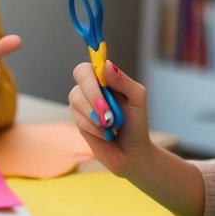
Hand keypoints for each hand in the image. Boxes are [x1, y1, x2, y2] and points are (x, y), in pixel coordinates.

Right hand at [68, 60, 150, 174]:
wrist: (131, 151)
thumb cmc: (136, 122)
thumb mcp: (137, 99)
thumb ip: (123, 81)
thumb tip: (106, 65)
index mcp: (105, 78)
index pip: (90, 64)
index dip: (91, 67)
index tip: (100, 75)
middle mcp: (91, 88)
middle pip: (80, 75)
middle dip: (94, 93)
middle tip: (108, 111)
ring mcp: (82, 104)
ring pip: (76, 98)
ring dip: (96, 113)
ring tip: (111, 125)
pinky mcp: (78, 121)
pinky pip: (79, 118)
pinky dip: (95, 127)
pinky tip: (105, 133)